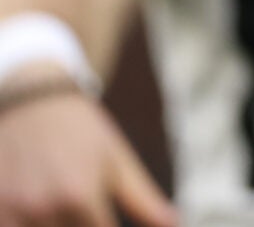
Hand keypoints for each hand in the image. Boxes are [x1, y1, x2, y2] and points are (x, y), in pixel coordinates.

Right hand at [0, 80, 175, 226]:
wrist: (31, 100)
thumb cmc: (82, 132)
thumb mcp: (118, 162)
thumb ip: (144, 201)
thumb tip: (175, 225)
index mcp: (80, 197)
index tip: (108, 221)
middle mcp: (42, 209)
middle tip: (88, 211)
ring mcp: (10, 211)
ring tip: (66, 211)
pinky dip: (25, 224)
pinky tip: (41, 215)